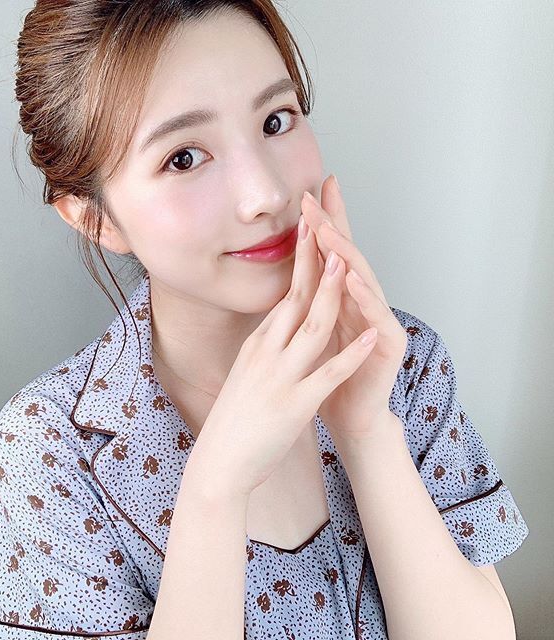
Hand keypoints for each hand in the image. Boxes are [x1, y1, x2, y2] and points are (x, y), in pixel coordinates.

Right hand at [189, 204, 378, 497]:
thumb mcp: (246, 373)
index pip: (285, 293)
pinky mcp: (295, 404)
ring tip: (346, 262)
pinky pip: (327, 374)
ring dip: (332, 293)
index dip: (300, 259)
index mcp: (258, 344)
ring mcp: (281, 376)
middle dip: (314, 257)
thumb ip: (265, 347)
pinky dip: (349, 353)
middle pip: (296, 297)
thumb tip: (279, 326)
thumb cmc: (234, 420)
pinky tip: (366, 337)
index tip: (310, 228)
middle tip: (324, 219)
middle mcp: (267, 351)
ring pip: (311, 327)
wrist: (218, 462)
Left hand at [300, 174, 407, 440]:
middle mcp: (362, 304)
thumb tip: (288, 276)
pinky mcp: (389, 345)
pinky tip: (354, 279)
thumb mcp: (312, 334)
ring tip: (329, 231)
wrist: (352, 418)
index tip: (307, 193)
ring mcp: (378, 321)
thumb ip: (307, 305)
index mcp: (340, 301)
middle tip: (316, 196)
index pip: (330, 254)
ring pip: (364, 280)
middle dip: (332, 225)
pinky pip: (377, 318)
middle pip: (347, 257)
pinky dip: (366, 298)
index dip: (322, 223)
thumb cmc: (330, 377)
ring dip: (347, 255)